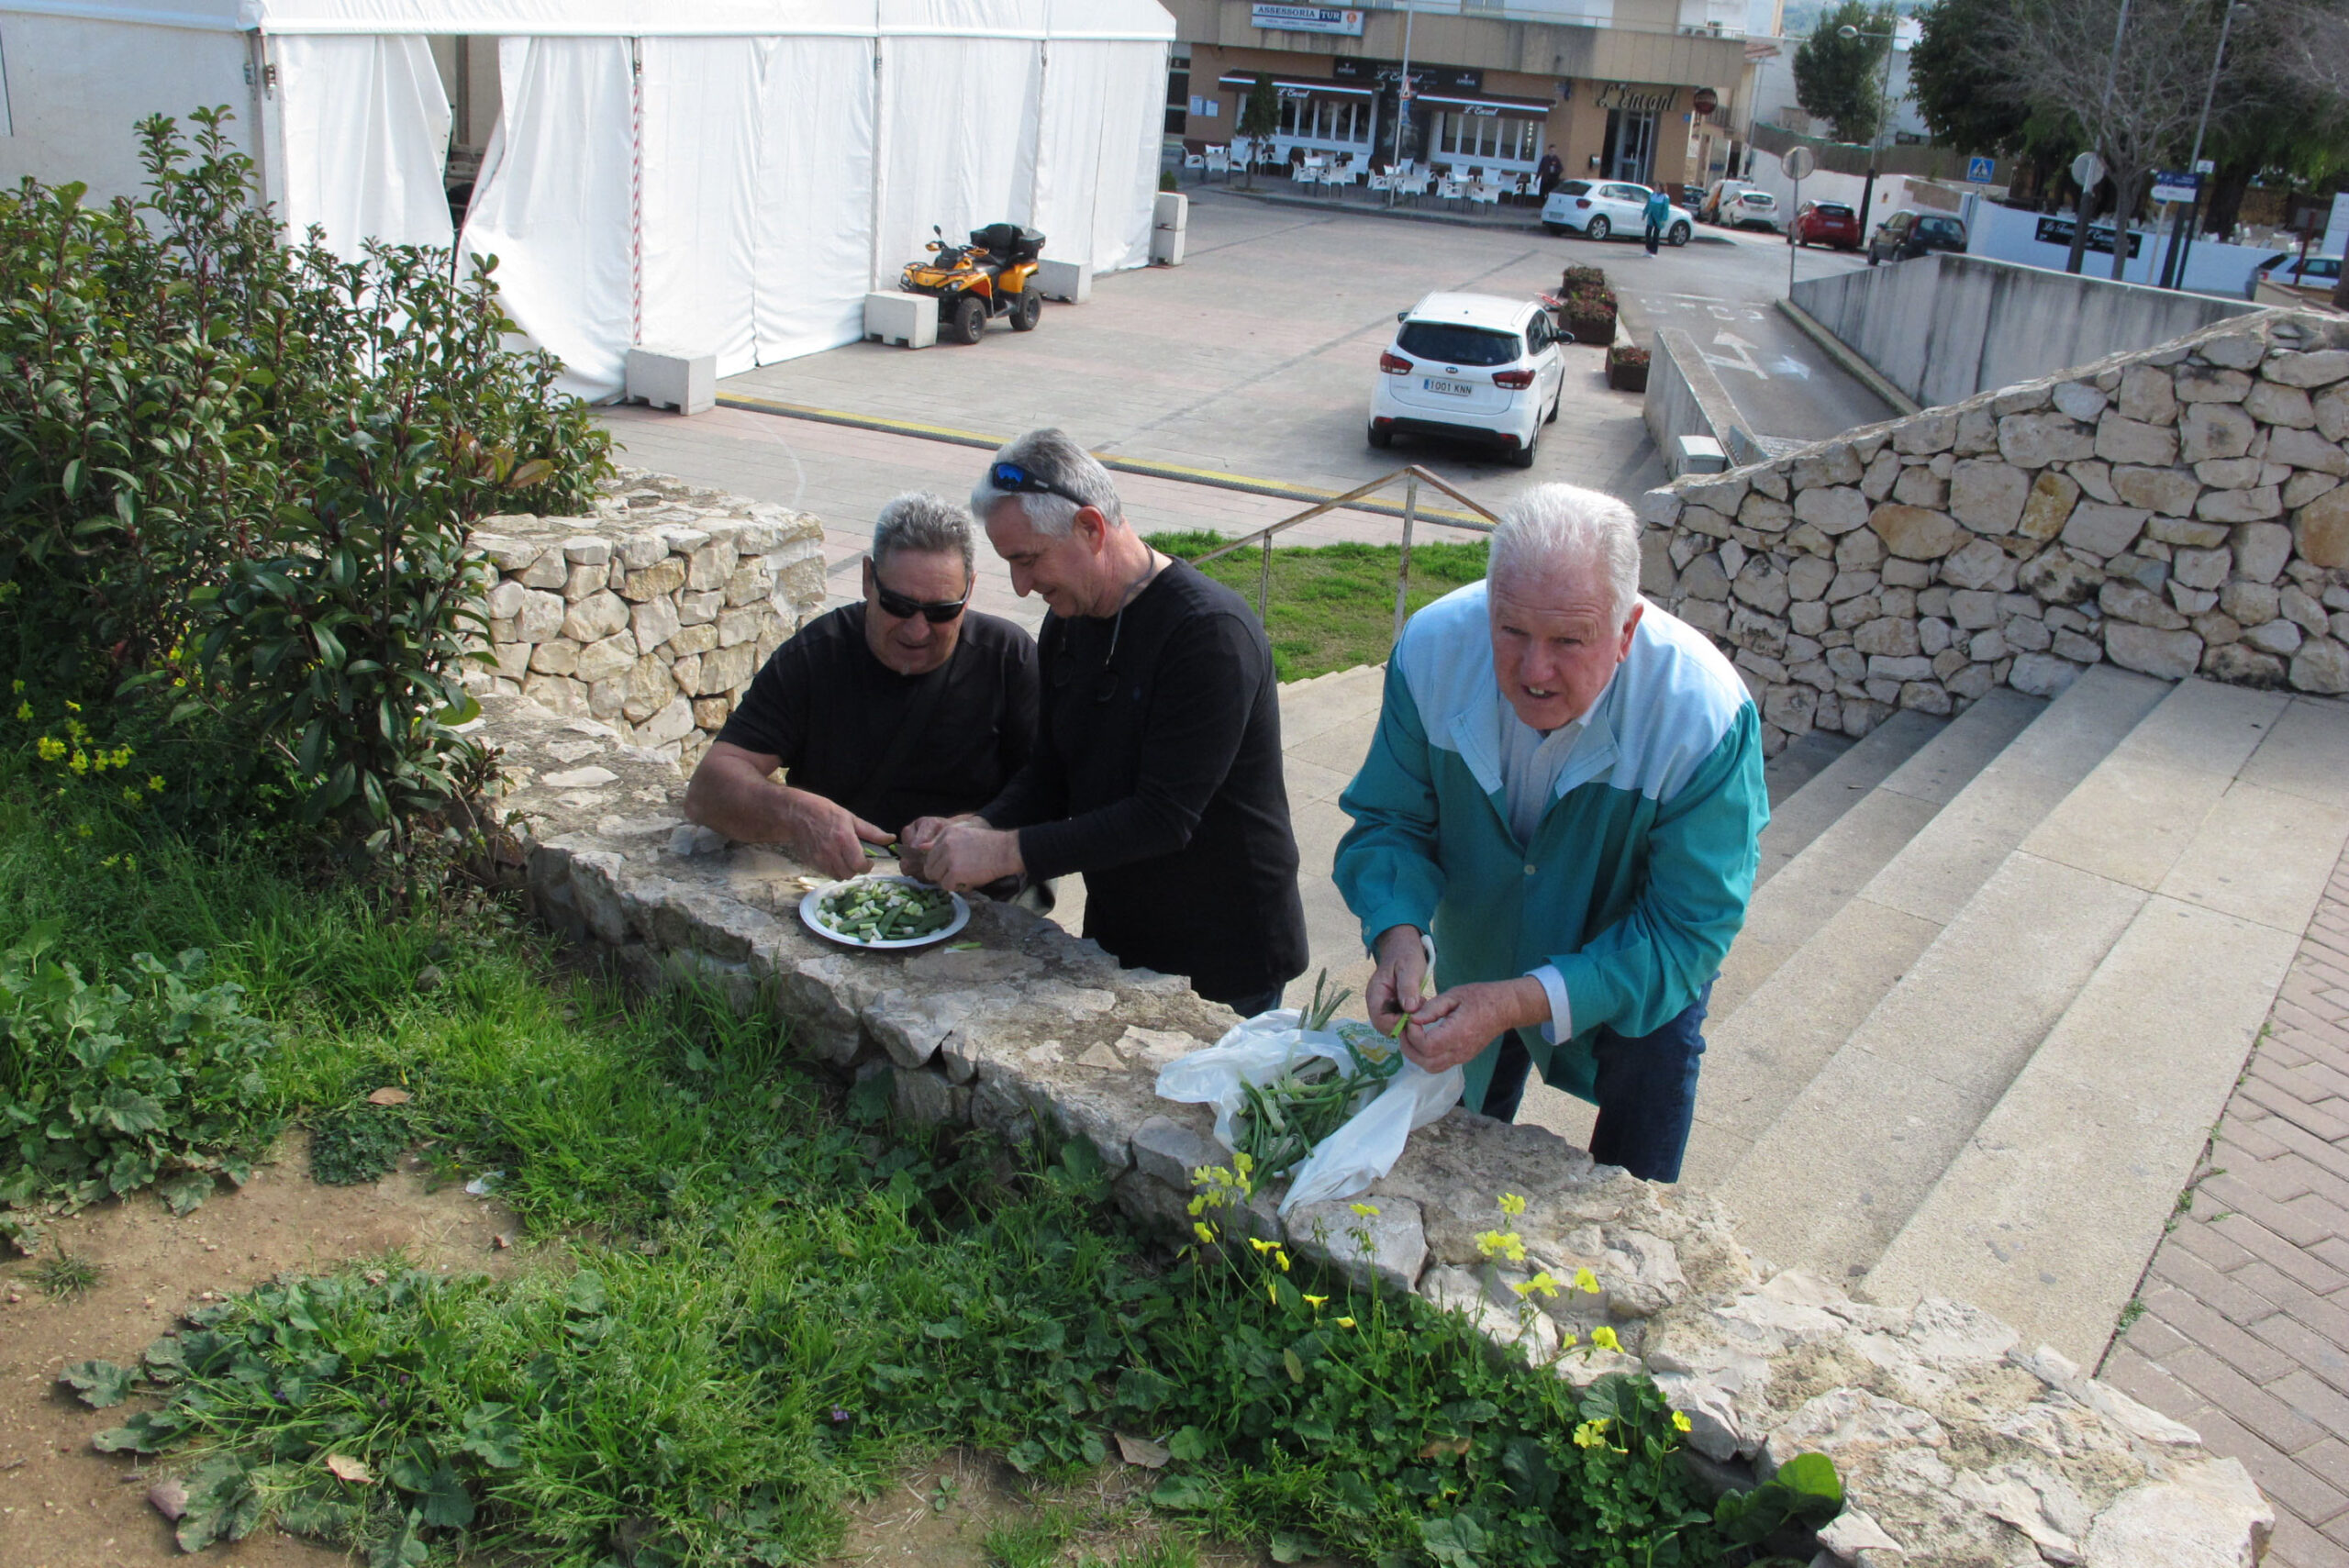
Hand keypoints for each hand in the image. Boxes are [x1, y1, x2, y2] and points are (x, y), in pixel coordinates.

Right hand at [793, 795, 892, 880]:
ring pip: (838, 876)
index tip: (869, 861)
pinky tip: (833, 859)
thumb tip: (891, 839)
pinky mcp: (811, 863)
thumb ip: (872, 832)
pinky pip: (827, 874)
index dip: (867, 867)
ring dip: (845, 871)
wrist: (796, 814)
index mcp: (844, 838)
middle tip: (856, 860)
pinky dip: (833, 870)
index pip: (859, 865)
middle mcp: (831, 851)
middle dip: (856, 869)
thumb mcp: (851, 818)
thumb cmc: (825, 812)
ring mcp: (819, 859)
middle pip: (849, 874)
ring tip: (844, 859)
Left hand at [902, 818, 1021, 892]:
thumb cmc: (988, 845)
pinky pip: (946, 886)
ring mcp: (949, 858)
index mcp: (946, 834)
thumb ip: (943, 842)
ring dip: (948, 881)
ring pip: (936, 877)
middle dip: (941, 874)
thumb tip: (922, 847)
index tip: (951, 866)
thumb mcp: (964, 835)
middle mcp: (945, 844)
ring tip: (964, 877)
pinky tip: (968, 881)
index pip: (930, 854)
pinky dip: (956, 887)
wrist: (1005, 851)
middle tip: (957, 874)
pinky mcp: (954, 872)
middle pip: (930, 867)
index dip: (939, 864)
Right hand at [1366, 925, 1428, 1038]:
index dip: (1397, 1024)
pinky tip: (1418, 1005)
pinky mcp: (1391, 1005)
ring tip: (1419, 1006)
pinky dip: (1409, 1017)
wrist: (1403, 946)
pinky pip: (1398, 1018)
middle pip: (1385, 1026)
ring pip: (1392, 1025)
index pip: (1380, 1020)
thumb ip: (1408, 988)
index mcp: (1375, 994)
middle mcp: (1376, 1002)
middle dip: (1403, 1025)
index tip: (1414, 1017)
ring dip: (1407, 1021)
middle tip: (1419, 1012)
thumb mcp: (1409, 968)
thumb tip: (1409, 1009)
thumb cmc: (1405, 955)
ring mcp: (1383, 1004)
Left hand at [1402, 977, 1550, 1073]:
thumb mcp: (1454, 995)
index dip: (1412, 1034)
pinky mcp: (1463, 1057)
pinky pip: (1439, 1065)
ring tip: (1411, 1035)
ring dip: (1416, 1055)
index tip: (1411, 1019)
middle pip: (1426, 1063)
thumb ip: (1431, 1008)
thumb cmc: (1481, 997)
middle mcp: (1460, 1050)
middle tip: (1405, 1029)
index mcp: (1458, 1033)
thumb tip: (1412, 1018)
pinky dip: (1425, 1056)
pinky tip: (1423, 1039)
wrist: (1505, 1008)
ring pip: (1431, 1068)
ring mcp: (1462, 1057)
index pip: (1427, 1046)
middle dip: (1409, 1047)